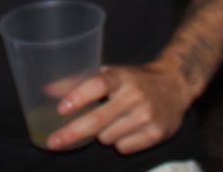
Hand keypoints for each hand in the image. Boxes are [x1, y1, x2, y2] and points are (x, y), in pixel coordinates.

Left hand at [47, 63, 190, 154]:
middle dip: (73, 132)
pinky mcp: (157, 134)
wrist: (175, 86)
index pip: (99, 84)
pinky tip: (128, 130)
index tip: (61, 109)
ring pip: (108, 137)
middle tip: (53, 143)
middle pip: (99, 118)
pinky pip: (124, 148)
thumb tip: (47, 91)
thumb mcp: (110, 74)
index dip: (79, 96)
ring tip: (114, 121)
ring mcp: (147, 116)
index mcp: (122, 76)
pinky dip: (120, 143)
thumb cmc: (134, 80)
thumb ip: (79, 82)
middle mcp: (135, 95)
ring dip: (102, 134)